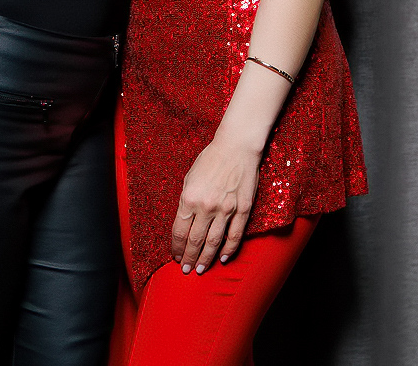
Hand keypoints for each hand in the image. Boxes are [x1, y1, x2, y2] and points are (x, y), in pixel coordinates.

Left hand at [171, 134, 260, 274]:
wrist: (236, 147)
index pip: (179, 231)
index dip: (176, 247)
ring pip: (214, 242)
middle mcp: (206, 206)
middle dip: (188, 257)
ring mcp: (226, 209)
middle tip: (185, 269)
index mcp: (189, 198)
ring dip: (205, 258)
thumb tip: (184, 222)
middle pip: (194, 240)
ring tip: (200, 269)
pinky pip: (235, 235)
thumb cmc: (210, 160)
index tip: (175, 256)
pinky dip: (229, 250)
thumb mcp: (189, 178)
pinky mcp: (243, 209)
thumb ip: (186, 201)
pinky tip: (223, 258)